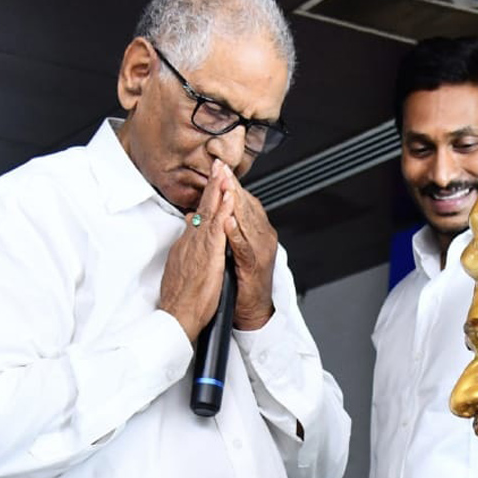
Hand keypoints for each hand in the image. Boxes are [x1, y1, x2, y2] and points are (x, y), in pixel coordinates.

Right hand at [159, 159, 236, 340]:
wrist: (177, 314)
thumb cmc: (182, 298)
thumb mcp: (183, 267)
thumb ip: (187, 251)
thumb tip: (189, 239)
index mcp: (189, 244)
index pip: (200, 214)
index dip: (207, 196)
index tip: (214, 179)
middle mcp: (192, 241)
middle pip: (203, 207)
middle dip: (212, 185)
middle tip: (218, 164)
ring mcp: (199, 246)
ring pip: (209, 213)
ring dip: (217, 191)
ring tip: (224, 172)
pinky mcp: (207, 255)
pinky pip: (216, 229)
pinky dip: (222, 212)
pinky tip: (228, 199)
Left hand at [222, 171, 277, 330]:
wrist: (253, 310)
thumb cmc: (242, 283)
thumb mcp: (233, 249)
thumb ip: (226, 230)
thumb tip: (215, 214)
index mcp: (255, 232)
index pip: (242, 202)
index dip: (230, 184)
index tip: (219, 167)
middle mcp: (261, 237)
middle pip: (245, 206)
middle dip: (232, 186)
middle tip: (222, 168)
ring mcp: (260, 251)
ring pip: (247, 222)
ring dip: (236, 203)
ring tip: (226, 186)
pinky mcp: (254, 266)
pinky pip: (244, 247)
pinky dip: (236, 234)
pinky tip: (229, 223)